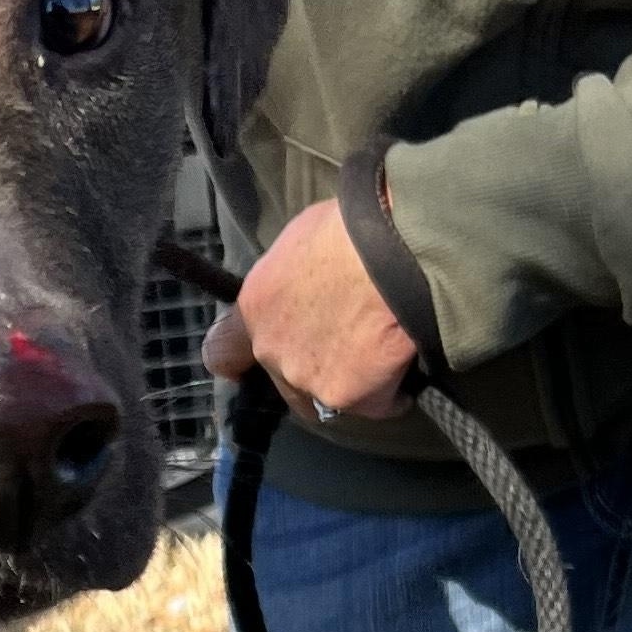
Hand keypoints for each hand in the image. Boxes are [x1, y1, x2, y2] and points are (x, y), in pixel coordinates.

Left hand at [201, 197, 417, 419]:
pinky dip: (392, 390)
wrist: (404, 251)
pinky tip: (409, 362)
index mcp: (255, 308)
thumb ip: (291, 279)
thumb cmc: (355, 228)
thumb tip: (303, 286)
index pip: (222, 353)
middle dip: (314, 367)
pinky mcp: (355, 399)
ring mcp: (312, 381)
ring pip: (329, 396)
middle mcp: (275, 352)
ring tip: (384, 350)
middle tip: (351, 340)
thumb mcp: (304, 240)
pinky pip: (376, 403)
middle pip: (286, 381)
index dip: (238, 362)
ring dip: (351, 382)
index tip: (248, 367)